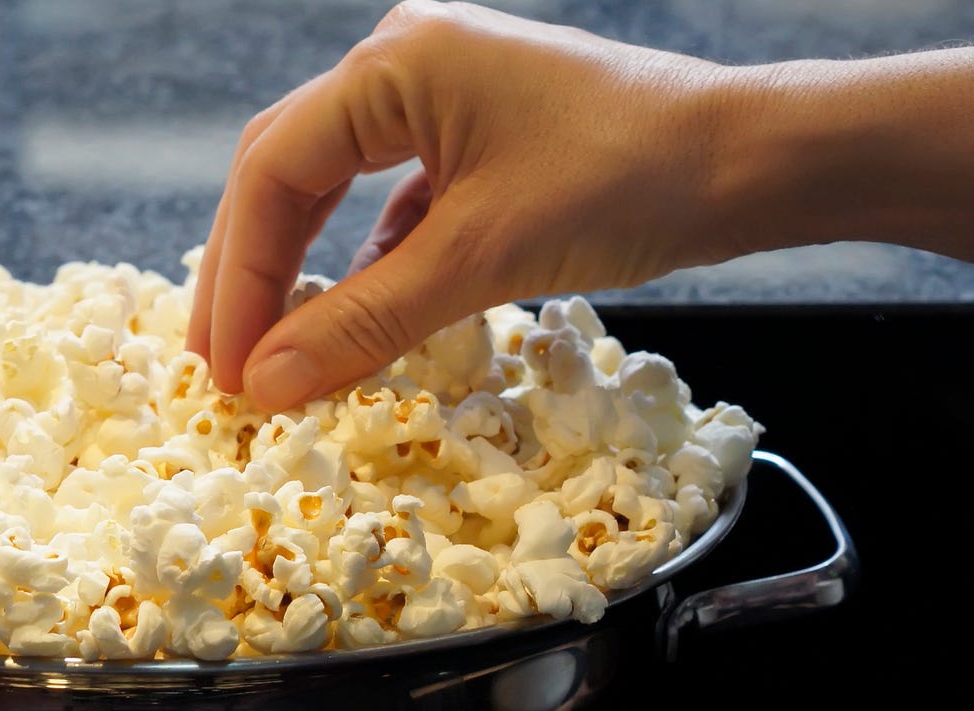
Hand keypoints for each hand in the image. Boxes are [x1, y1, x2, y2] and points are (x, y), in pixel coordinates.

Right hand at [188, 2, 734, 408]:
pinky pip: (392, 205)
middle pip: (287, 174)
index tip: (224, 368)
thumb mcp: (483, 258)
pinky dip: (367, 267)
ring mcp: (443, 97)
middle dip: (250, 274)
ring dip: (302, 272)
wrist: (754, 162)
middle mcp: (406, 63)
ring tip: (272, 354)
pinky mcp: (478, 139)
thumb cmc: (629, 182)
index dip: (237, 278)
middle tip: (220, 367)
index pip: (273, 172)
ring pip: (334, 191)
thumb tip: (267, 383)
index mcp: (394, 63)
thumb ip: (365, 321)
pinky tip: (352, 323)